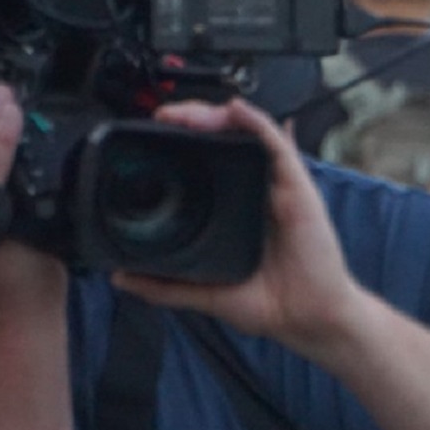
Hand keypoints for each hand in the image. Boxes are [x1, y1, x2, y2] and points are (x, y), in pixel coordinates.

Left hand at [112, 98, 365, 355]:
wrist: (307, 319)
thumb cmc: (273, 303)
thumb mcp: (208, 293)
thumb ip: (166, 286)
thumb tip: (121, 278)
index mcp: (238, 209)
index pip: (209, 162)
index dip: (182, 142)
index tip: (153, 136)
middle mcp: (259, 191)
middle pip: (226, 139)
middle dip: (192, 119)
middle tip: (162, 118)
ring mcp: (278, 187)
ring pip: (249, 134)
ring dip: (216, 115)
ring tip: (186, 113)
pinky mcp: (298, 188)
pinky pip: (277, 146)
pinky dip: (257, 123)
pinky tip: (236, 110)